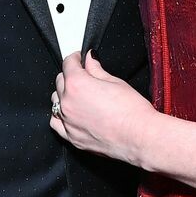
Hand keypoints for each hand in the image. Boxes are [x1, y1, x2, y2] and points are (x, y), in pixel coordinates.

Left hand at [50, 50, 155, 166]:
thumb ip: (96, 69)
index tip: (79, 58)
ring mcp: (68, 122)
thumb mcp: (115, 82)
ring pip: (56, 102)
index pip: (68, 64)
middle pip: (60, 81)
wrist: (139, 137)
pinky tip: (71, 114)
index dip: (75, 58)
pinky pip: (56, 123)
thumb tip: (90, 60)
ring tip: (79, 95)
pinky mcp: (72, 138)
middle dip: (70, 76)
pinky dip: (61, 116)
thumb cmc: (131, 111)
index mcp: (77, 84)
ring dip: (64, 95)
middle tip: (84, 76)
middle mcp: (68, 102)